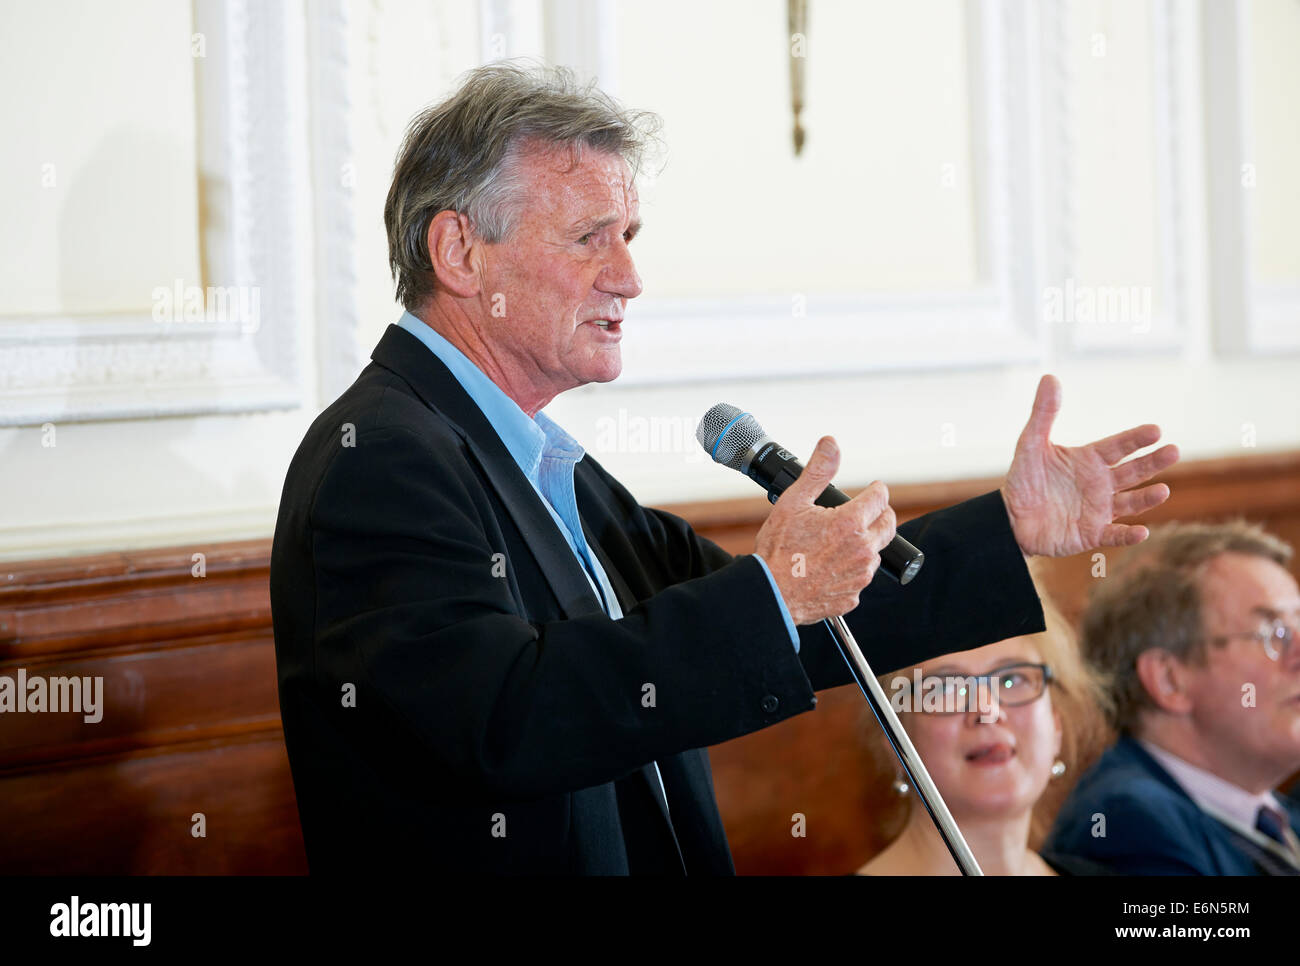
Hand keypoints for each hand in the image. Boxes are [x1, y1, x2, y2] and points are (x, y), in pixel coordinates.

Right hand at [754, 436, 896, 623]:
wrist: (771, 593)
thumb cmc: (778, 550)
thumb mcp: (793, 502)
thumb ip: (818, 471)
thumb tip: (831, 444)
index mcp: (851, 523)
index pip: (881, 498)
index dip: (877, 489)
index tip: (874, 488)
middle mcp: (862, 549)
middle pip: (888, 525)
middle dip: (881, 514)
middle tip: (869, 511)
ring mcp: (859, 575)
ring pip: (874, 553)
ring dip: (866, 543)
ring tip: (844, 540)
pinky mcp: (853, 596)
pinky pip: (859, 578)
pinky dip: (851, 570)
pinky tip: (832, 566)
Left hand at [1001, 374, 1178, 556]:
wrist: (1010, 518)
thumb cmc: (1023, 480)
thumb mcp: (1030, 444)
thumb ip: (1043, 414)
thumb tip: (1049, 377)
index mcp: (1090, 460)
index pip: (1118, 446)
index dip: (1136, 439)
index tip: (1156, 430)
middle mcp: (1100, 484)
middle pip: (1133, 471)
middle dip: (1153, 462)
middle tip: (1173, 451)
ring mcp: (1099, 509)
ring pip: (1130, 502)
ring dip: (1147, 498)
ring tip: (1163, 490)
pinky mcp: (1091, 533)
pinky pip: (1114, 534)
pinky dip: (1128, 535)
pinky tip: (1141, 532)